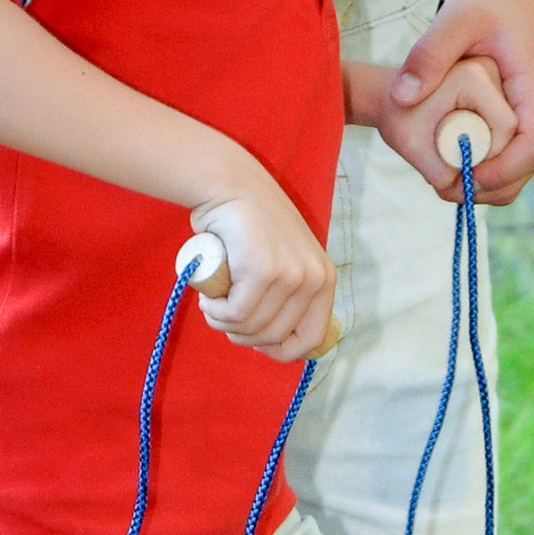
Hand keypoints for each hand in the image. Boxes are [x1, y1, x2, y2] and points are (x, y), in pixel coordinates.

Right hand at [187, 179, 336, 363]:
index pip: (312, 339)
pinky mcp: (264, 270)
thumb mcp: (283, 260)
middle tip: (222, 315)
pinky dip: (215, 312)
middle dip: (242, 336)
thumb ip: (286, 294)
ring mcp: (291, 275)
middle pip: (275, 338)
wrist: (229, 184)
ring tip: (212, 303)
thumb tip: (270, 343)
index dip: (280, 350)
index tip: (254, 343)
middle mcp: (315, 278)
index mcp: (324, 279)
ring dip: (223, 323)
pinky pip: (235, 313)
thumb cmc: (248, 225)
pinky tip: (208, 298)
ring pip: (252, 327)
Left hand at [387, 0, 533, 203]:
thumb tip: (403, 98)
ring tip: (448, 177)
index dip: (500, 173)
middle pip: (529, 168)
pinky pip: (521, 154)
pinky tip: (462, 157)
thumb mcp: (457, 17)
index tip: (462, 177)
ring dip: (491, 180)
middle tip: (443, 187)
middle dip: (488, 186)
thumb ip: (430, 54)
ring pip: (526, 166)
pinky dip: (495, 165)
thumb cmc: (494, 0)